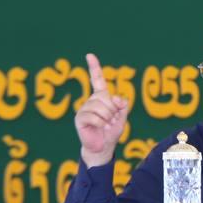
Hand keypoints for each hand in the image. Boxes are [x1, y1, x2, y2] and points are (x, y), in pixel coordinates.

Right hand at [74, 53, 128, 167]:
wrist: (103, 147)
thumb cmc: (111, 131)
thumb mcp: (122, 117)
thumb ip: (122, 105)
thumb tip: (116, 98)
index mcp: (101, 97)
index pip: (97, 79)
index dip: (94, 67)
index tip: (89, 55)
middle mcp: (91, 100)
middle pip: (105, 97)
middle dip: (113, 110)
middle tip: (111, 120)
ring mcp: (84, 109)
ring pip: (100, 107)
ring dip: (107, 118)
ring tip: (106, 125)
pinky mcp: (79, 118)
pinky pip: (94, 117)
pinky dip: (101, 123)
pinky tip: (100, 128)